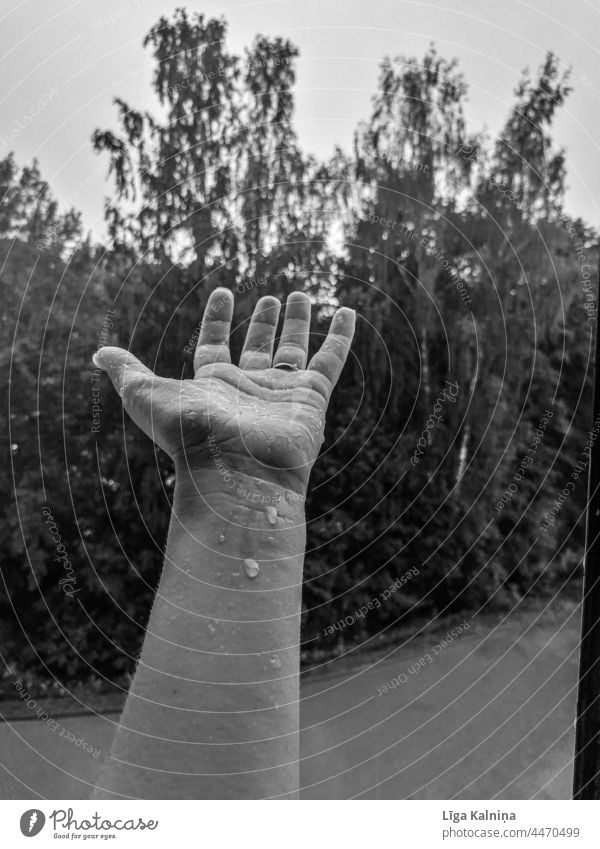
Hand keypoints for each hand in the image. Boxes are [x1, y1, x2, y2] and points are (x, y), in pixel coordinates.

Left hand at [93, 290, 354, 492]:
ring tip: (301, 294)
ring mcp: (282, 392)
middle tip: (271, 298)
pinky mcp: (312, 396)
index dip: (218, 318)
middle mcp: (249, 387)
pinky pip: (331, 360)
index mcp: (214, 384)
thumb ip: (128, 371)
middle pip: (259, 346)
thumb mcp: (147, 395)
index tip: (224, 291)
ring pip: (294, 349)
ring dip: (298, 322)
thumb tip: (98, 353)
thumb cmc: (188, 436)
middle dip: (264, 321)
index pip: (216, 344)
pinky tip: (347, 311)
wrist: (235, 471)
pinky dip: (341, 336)